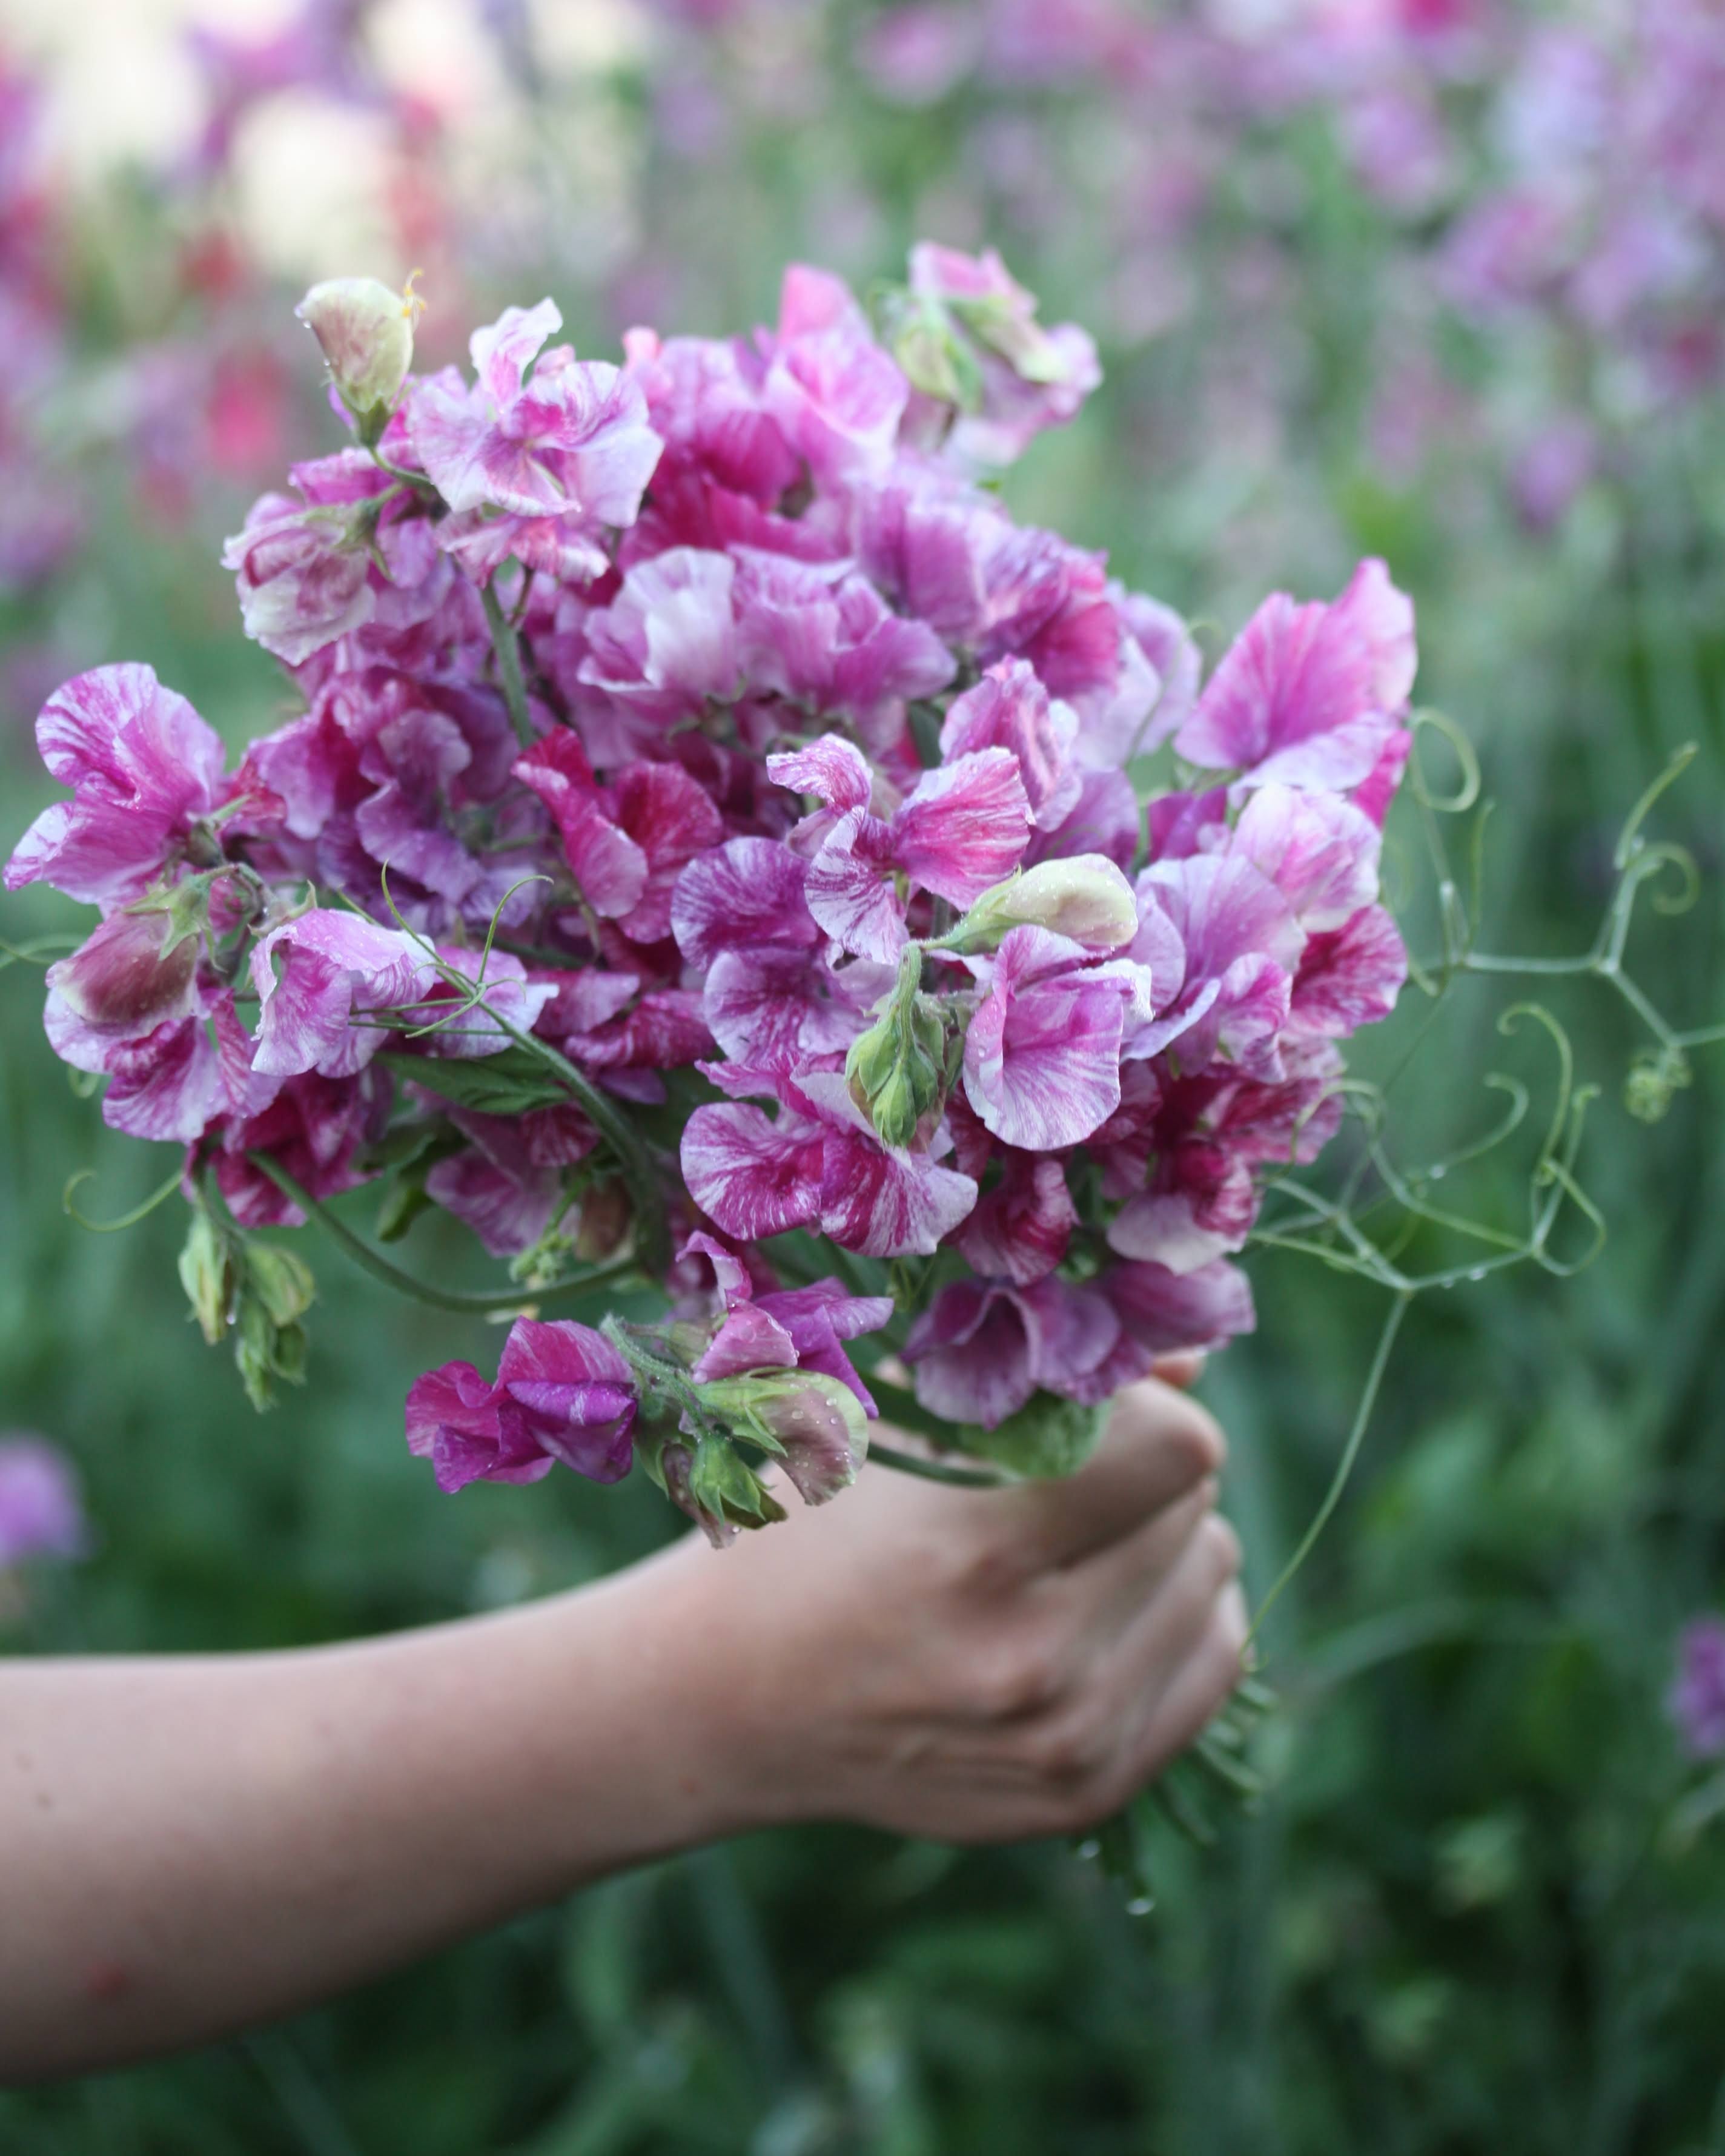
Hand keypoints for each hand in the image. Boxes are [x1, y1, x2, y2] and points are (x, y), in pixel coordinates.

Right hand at [652, 1370, 1245, 1844]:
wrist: (730, 1698)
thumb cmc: (802, 1530)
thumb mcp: (891, 1426)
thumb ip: (1043, 1381)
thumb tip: (1190, 1359)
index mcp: (973, 1553)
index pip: (1178, 1448)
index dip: (1137, 1408)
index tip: (1079, 1410)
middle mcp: (1034, 1661)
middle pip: (1197, 1504)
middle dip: (1141, 1468)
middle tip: (1057, 1476)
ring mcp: (1068, 1741)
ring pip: (1214, 1572)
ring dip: (1159, 1536)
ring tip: (1062, 1540)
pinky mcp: (1087, 1791)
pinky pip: (1215, 1657)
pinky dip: (1174, 1612)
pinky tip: (1097, 1600)